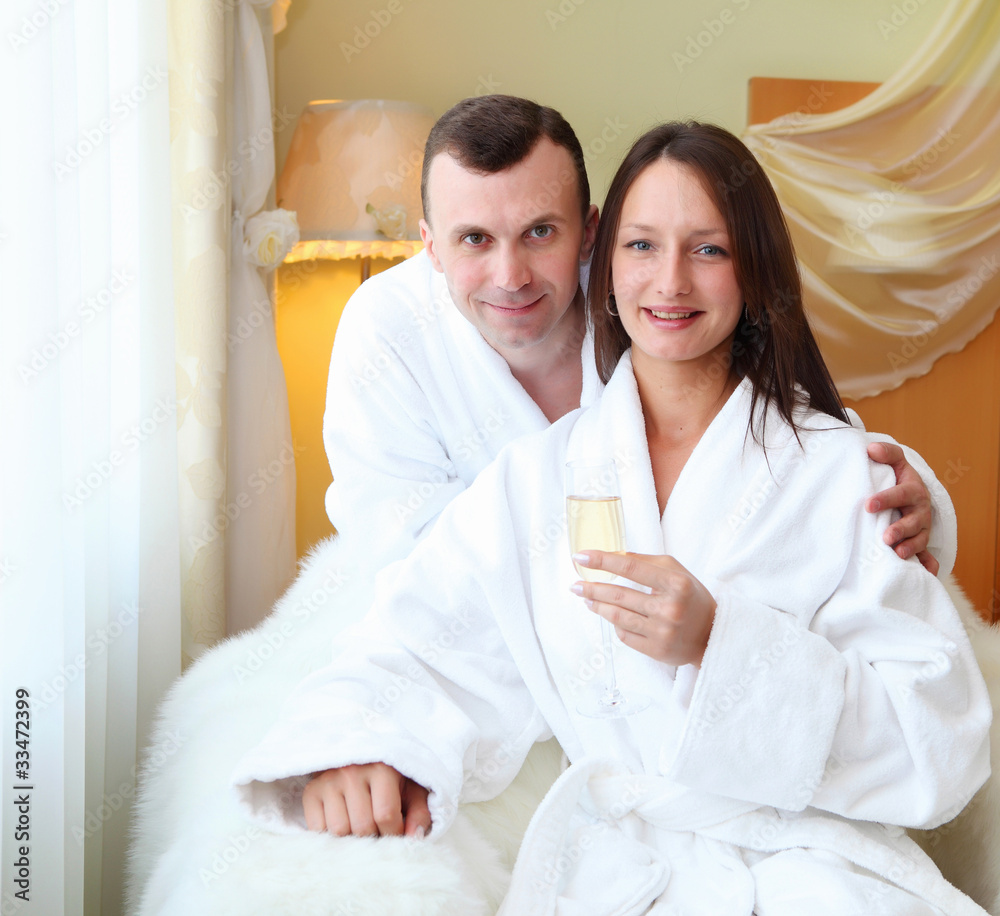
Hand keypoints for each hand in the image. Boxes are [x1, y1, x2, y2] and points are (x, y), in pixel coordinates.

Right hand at [302, 762, 430, 837]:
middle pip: (362, 826)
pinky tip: (343, 823)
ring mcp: (328, 781)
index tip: (396, 831)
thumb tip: (414, 838)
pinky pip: (318, 830)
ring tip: (360, 827)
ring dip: (352, 838)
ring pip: (339, 831)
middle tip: (378, 830)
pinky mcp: (311, 791)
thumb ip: (419, 813)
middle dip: (373, 837)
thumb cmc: (390, 780)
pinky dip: (331, 836)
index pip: (385, 815)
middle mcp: (351, 772)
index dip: (393, 833)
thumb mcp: (411, 790)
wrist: (358, 757)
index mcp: (381, 768)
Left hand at [571, 551, 715, 666]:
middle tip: (575, 584)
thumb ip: (646, 562)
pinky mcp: (656, 650)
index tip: (580, 557)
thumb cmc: (691, 597)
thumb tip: (613, 556)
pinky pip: (624, 634)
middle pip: (619, 595)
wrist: (712, 635)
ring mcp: (662, 632)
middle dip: (591, 588)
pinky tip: (609, 615)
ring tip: (585, 598)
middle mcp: (669, 608)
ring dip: (596, 605)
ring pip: (617, 616)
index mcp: (676, 583)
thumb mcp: (676, 572)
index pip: (631, 568)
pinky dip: (615, 623)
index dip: (602, 561)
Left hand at [865, 442, 937, 574]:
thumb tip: (870, 449)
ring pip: (919, 541)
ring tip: (897, 554)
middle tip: (886, 537)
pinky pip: (926, 558)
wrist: (912, 494)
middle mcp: (920, 512)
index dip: (885, 499)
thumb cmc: (898, 478)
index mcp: (913, 491)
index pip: (900, 494)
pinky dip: (927, 567)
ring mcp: (921, 530)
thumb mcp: (896, 463)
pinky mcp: (919, 544)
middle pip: (913, 522)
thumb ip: (886, 453)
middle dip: (900, 530)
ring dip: (910, 548)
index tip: (868, 505)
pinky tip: (924, 575)